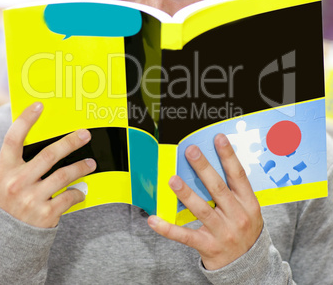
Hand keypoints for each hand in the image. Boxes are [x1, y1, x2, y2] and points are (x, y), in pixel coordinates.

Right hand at [0, 102, 95, 227]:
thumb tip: (47, 136)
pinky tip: (82, 191)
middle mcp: (15, 183)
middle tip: (85, 134)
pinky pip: (69, 197)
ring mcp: (30, 200)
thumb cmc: (12, 198)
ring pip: (64, 175)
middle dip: (70, 142)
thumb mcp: (7, 178)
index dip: (25, 120)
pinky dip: (79, 193)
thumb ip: (21, 161)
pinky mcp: (44, 214)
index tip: (39, 105)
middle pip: (48, 155)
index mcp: (4, 170)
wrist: (8, 237)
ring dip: (81, 167)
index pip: (13, 139)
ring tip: (92, 163)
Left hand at [148, 133, 262, 270]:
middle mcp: (237, 216)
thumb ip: (234, 189)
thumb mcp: (248, 208)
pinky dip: (168, 229)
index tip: (218, 138)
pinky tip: (153, 220)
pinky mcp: (208, 246)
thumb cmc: (246, 228)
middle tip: (191, 151)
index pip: (238, 175)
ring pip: (201, 209)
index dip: (228, 156)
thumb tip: (213, 161)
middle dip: (203, 168)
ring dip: (186, 193)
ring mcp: (223, 232)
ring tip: (173, 179)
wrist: (250, 267)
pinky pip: (185, 236)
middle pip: (217, 188)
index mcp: (249, 203)